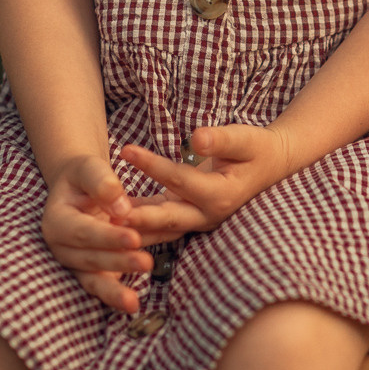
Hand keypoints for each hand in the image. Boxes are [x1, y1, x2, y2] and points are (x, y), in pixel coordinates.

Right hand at [41, 154, 148, 312]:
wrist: (79, 189)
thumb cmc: (84, 176)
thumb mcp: (88, 167)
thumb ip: (101, 181)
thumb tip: (121, 206)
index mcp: (56, 220)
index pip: (82, 230)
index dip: (107, 236)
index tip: (133, 237)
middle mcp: (60, 246)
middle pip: (90, 257)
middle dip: (118, 261)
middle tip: (146, 262)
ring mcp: (74, 263)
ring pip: (93, 278)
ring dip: (114, 289)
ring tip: (134, 301)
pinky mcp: (89, 273)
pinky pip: (100, 287)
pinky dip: (114, 298)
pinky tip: (131, 305)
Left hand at [119, 124, 296, 237]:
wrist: (269, 167)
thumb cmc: (256, 149)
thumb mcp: (245, 139)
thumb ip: (222, 139)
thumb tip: (198, 137)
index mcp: (221, 196)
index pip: (180, 179)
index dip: (152, 165)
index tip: (125, 149)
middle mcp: (208, 216)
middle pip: (166, 219)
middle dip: (135, 217)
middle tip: (104, 212)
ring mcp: (197, 222)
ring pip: (159, 231)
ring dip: (131, 230)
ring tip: (99, 225)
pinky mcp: (188, 220)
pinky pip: (158, 227)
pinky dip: (136, 226)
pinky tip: (108, 222)